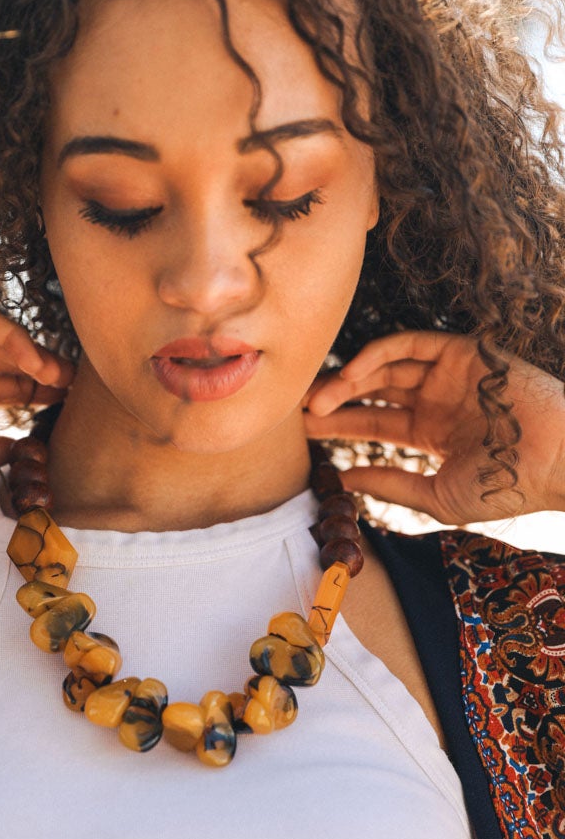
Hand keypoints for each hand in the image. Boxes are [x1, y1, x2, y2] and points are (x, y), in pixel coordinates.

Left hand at [303, 331, 564, 523]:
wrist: (558, 463)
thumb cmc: (507, 486)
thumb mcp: (437, 494)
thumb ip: (391, 483)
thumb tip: (343, 481)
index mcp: (433, 432)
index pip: (373, 423)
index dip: (337, 424)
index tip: (302, 433)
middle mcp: (438, 399)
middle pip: (372, 391)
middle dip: (333, 399)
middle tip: (298, 412)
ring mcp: (450, 374)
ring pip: (384, 367)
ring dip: (348, 379)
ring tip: (318, 402)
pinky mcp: (463, 351)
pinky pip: (410, 344)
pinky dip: (376, 354)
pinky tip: (351, 375)